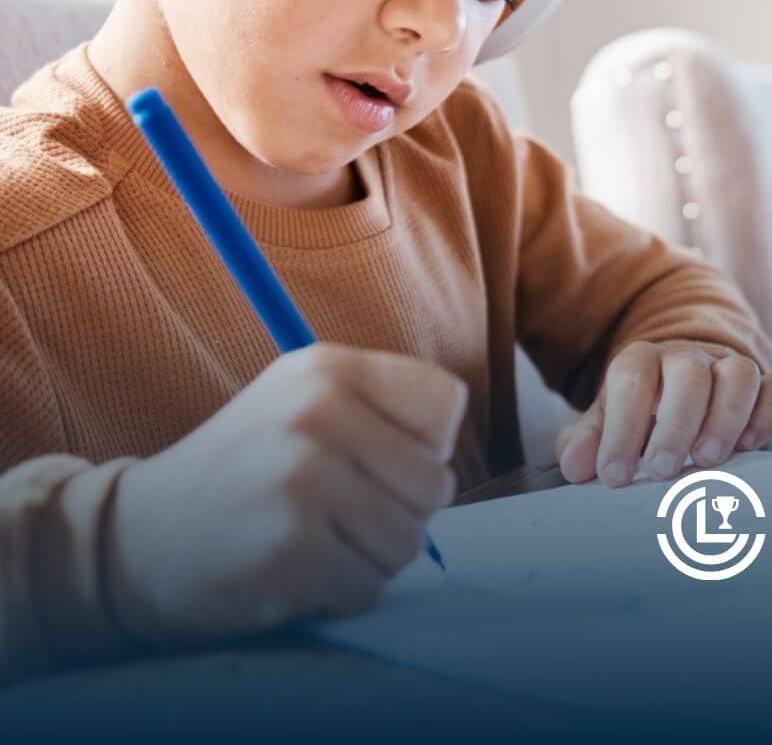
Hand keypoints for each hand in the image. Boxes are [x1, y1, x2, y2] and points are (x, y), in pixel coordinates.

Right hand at [105, 344, 466, 646]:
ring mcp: (303, 478)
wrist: (132, 541)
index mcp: (328, 367)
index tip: (374, 461)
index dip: (424, 446)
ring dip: (369, 559)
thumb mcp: (302, 406)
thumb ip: (382, 415)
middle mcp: (318, 412)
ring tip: (312, 541)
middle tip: (334, 515)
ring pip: (409, 541)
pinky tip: (292, 572)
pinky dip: (338, 594)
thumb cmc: (240, 475)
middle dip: (397, 514)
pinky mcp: (291, 546)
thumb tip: (449, 460)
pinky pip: (368, 586)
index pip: (446, 403)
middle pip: (436, 483)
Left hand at [554, 341, 771, 485]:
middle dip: (676, 424)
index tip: (614, 475)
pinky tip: (750, 445)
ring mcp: (730, 367)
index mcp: (643, 361)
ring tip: (706, 461)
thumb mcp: (607, 421)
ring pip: (739, 374)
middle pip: (689, 374)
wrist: (687, 381)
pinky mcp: (764, 385)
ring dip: (726, 417)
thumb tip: (577, 464)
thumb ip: (588, 440)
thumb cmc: (642, 412)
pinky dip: (767, 413)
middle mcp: (689, 358)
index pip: (632, 379)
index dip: (623, 427)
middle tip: (661, 471)